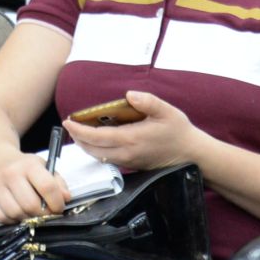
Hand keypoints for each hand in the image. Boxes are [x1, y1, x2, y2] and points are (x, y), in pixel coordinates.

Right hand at [0, 151, 71, 223]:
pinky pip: (2, 218)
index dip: (57, 202)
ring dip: (27, 218)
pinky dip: (12, 220)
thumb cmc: (23, 167)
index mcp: (29, 165)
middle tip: (46, 214)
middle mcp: (10, 174)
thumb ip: (57, 183)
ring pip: (16, 213)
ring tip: (32, 214)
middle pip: (30, 204)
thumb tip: (66, 198)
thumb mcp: (43, 168)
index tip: (59, 208)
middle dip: (42, 214)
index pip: (47, 186)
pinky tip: (18, 214)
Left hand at [62, 89, 204, 173]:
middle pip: (91, 149)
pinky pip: (107, 159)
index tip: (68, 121)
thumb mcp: (167, 111)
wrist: (192, 155)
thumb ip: (148, 101)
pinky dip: (97, 150)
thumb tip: (129, 94)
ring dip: (86, 145)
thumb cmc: (179, 132)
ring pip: (98, 156)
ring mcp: (128, 161)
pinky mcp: (131, 165)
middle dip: (78, 138)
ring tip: (81, 132)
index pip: (95, 136)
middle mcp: (125, 153)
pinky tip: (98, 140)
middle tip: (71, 125)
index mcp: (130, 139)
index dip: (78, 130)